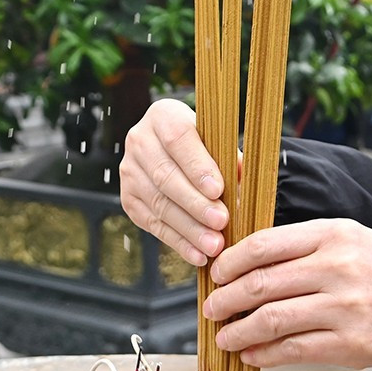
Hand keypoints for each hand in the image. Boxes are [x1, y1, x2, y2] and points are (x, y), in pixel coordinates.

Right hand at [120, 99, 233, 266]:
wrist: (170, 148)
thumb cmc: (203, 143)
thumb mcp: (216, 138)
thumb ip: (229, 156)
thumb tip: (243, 178)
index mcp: (163, 116)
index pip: (178, 140)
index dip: (198, 166)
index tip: (218, 189)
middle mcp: (139, 141)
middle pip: (166, 177)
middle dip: (196, 204)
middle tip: (221, 222)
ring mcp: (129, 172)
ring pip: (159, 204)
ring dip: (189, 229)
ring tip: (214, 245)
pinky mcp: (128, 199)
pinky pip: (153, 224)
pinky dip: (177, 241)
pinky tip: (197, 254)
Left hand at [202, 218, 371, 369]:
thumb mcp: (353, 239)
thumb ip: (305, 247)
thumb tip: (246, 265)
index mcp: (334, 233)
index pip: (263, 245)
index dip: (229, 263)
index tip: (214, 275)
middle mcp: (338, 267)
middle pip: (259, 284)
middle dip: (224, 300)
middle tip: (210, 309)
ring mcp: (346, 308)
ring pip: (270, 320)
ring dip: (237, 332)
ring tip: (225, 336)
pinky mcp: (354, 345)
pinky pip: (293, 351)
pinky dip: (264, 355)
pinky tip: (253, 355)